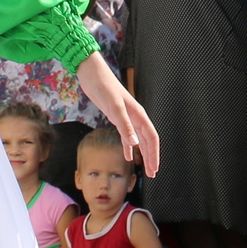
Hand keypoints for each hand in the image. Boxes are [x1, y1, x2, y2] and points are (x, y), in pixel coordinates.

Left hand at [74, 53, 160, 178]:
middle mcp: (135, 116)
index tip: (154, 169)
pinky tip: (128, 156)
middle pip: (147, 140)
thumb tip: (135, 144)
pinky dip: (129, 147)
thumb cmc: (104, 87)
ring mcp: (126, 117)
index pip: (151, 138)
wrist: (92, 74)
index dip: (154, 154)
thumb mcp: (114, 107)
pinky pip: (126, 135)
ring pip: (139, 139)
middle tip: (152, 174)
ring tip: (144, 168)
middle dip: (151, 157)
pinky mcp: (116, 116)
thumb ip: (124, 125)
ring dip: (142, 154)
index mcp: (138, 114)